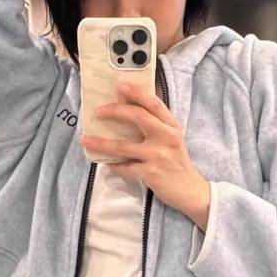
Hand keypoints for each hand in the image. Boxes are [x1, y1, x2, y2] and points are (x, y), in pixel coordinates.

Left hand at [83, 84, 210, 230]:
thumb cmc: (178, 162)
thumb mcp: (173, 138)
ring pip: (123, 146)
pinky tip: (105, 161)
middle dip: (116, 110)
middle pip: (138, 116)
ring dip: (102, 142)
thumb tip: (131, 109)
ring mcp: (157, 155)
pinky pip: (125, 166)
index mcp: (172, 126)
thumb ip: (158, 125)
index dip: (136, 93)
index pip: (154, 104)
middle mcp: (166, 137)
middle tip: (99, 110)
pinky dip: (113, 164)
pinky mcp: (150, 172)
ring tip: (87, 139)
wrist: (190, 190)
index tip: (121, 86)